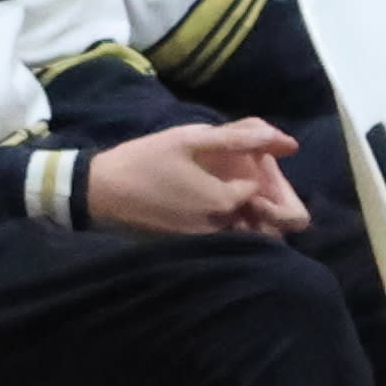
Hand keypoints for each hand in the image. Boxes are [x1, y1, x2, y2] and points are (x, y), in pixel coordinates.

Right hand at [89, 120, 303, 237]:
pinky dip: (222, 221)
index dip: (259, 171)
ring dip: (242, 211)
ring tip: (214, 186)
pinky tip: (198, 200)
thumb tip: (288, 141)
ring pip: (243, 230)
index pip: (267, 190)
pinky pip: (221, 238)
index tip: (237, 159)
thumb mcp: (192, 138)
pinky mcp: (189, 247)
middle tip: (228, 175)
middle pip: (262, 218)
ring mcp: (204, 243)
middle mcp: (221, 229)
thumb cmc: (145, 159)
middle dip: (258, 197)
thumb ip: (241, 138)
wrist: (97, 192)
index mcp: (225, 201)